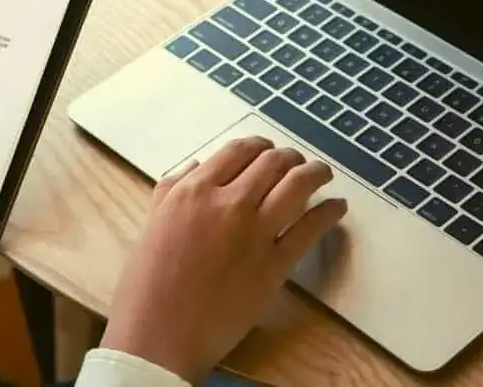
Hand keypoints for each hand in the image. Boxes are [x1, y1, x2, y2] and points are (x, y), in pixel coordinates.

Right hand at [100, 136, 346, 383]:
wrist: (159, 336)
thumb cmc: (146, 287)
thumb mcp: (151, 225)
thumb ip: (172, 191)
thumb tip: (196, 166)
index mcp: (192, 191)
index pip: (238, 150)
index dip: (259, 146)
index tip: (268, 151)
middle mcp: (226, 203)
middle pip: (272, 162)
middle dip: (290, 157)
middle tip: (296, 162)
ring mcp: (254, 233)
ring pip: (297, 184)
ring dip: (315, 173)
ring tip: (322, 174)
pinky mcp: (274, 265)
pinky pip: (311, 229)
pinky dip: (329, 213)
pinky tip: (337, 208)